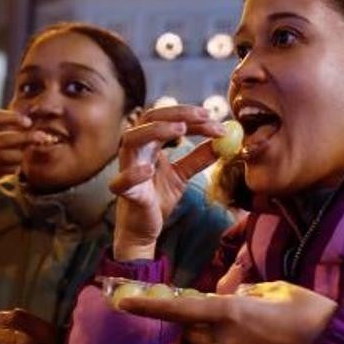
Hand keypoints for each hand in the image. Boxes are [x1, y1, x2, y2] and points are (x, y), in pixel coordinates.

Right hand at [0, 111, 52, 223]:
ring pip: (7, 156)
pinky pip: (6, 170)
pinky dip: (16, 166)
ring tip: (28, 152)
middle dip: (26, 137)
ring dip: (22, 154)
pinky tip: (18, 165)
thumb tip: (22, 122)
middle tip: (42, 137)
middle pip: (4, 138)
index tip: (27, 122)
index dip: (13, 118)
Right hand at [109, 106, 224, 259]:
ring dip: (155, 131)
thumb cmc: (157, 198)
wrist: (145, 229)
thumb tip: (221, 143)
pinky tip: (148, 170)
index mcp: (149, 144)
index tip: (215, 119)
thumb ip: (198, 159)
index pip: (167, 119)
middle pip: (150, 119)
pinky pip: (122, 181)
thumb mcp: (182, 175)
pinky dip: (133, 174)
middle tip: (204, 115)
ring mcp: (127, 169)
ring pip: (131, 140)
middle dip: (177, 113)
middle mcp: (136, 151)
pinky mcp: (125, 193)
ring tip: (180, 129)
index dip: (191, 116)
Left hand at [119, 281, 337, 343]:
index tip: (124, 302)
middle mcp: (224, 339)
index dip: (150, 307)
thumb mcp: (273, 288)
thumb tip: (227, 291)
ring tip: (238, 319)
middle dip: (192, 317)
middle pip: (189, 329)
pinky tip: (250, 336)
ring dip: (208, 332)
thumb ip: (242, 290)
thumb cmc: (305, 310)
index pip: (180, 310)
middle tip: (214, 303)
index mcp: (230, 313)